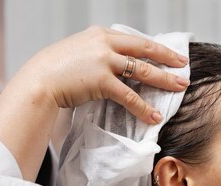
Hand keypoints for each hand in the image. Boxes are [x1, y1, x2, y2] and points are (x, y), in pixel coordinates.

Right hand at [19, 25, 189, 122]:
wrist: (37, 80)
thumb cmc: (55, 70)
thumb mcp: (78, 52)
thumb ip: (99, 55)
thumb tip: (117, 66)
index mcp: (100, 34)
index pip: (135, 40)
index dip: (154, 47)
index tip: (169, 53)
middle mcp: (104, 43)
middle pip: (144, 49)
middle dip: (167, 58)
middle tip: (183, 66)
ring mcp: (104, 60)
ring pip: (143, 70)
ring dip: (164, 80)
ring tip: (180, 88)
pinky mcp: (102, 80)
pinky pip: (130, 96)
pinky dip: (144, 108)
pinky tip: (154, 116)